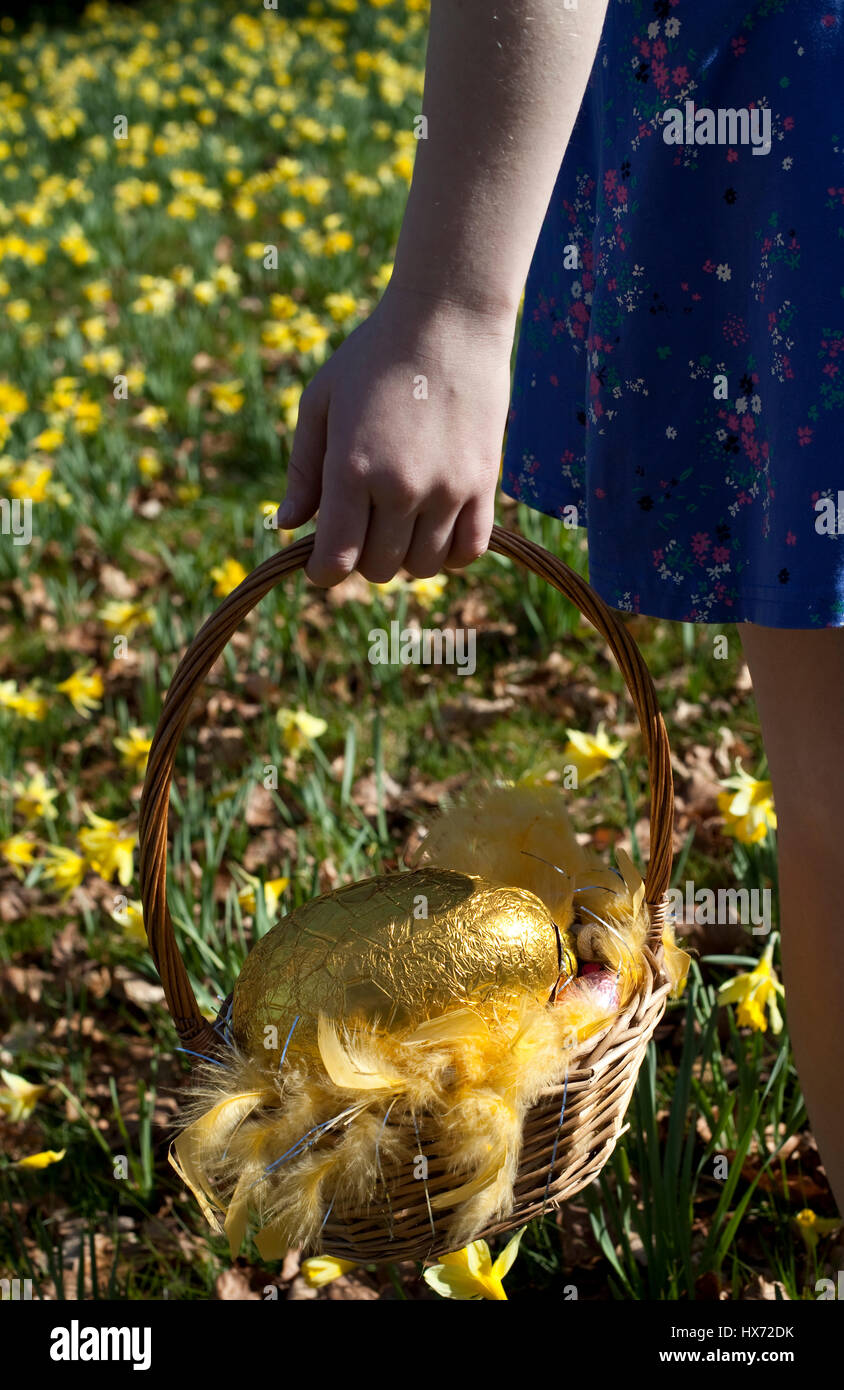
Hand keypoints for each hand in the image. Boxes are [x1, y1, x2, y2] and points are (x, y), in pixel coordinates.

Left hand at [275, 284, 516, 586]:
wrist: (448, 320)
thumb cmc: (373, 356)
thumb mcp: (321, 403)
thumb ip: (303, 471)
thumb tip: (288, 527)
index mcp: (350, 469)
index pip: (336, 559)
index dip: (323, 571)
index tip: (322, 562)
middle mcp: (399, 488)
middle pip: (379, 568)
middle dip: (363, 559)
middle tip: (363, 526)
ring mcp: (447, 489)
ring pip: (424, 566)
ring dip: (407, 556)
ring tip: (400, 523)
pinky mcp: (483, 484)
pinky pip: (469, 551)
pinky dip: (451, 553)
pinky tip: (437, 528)